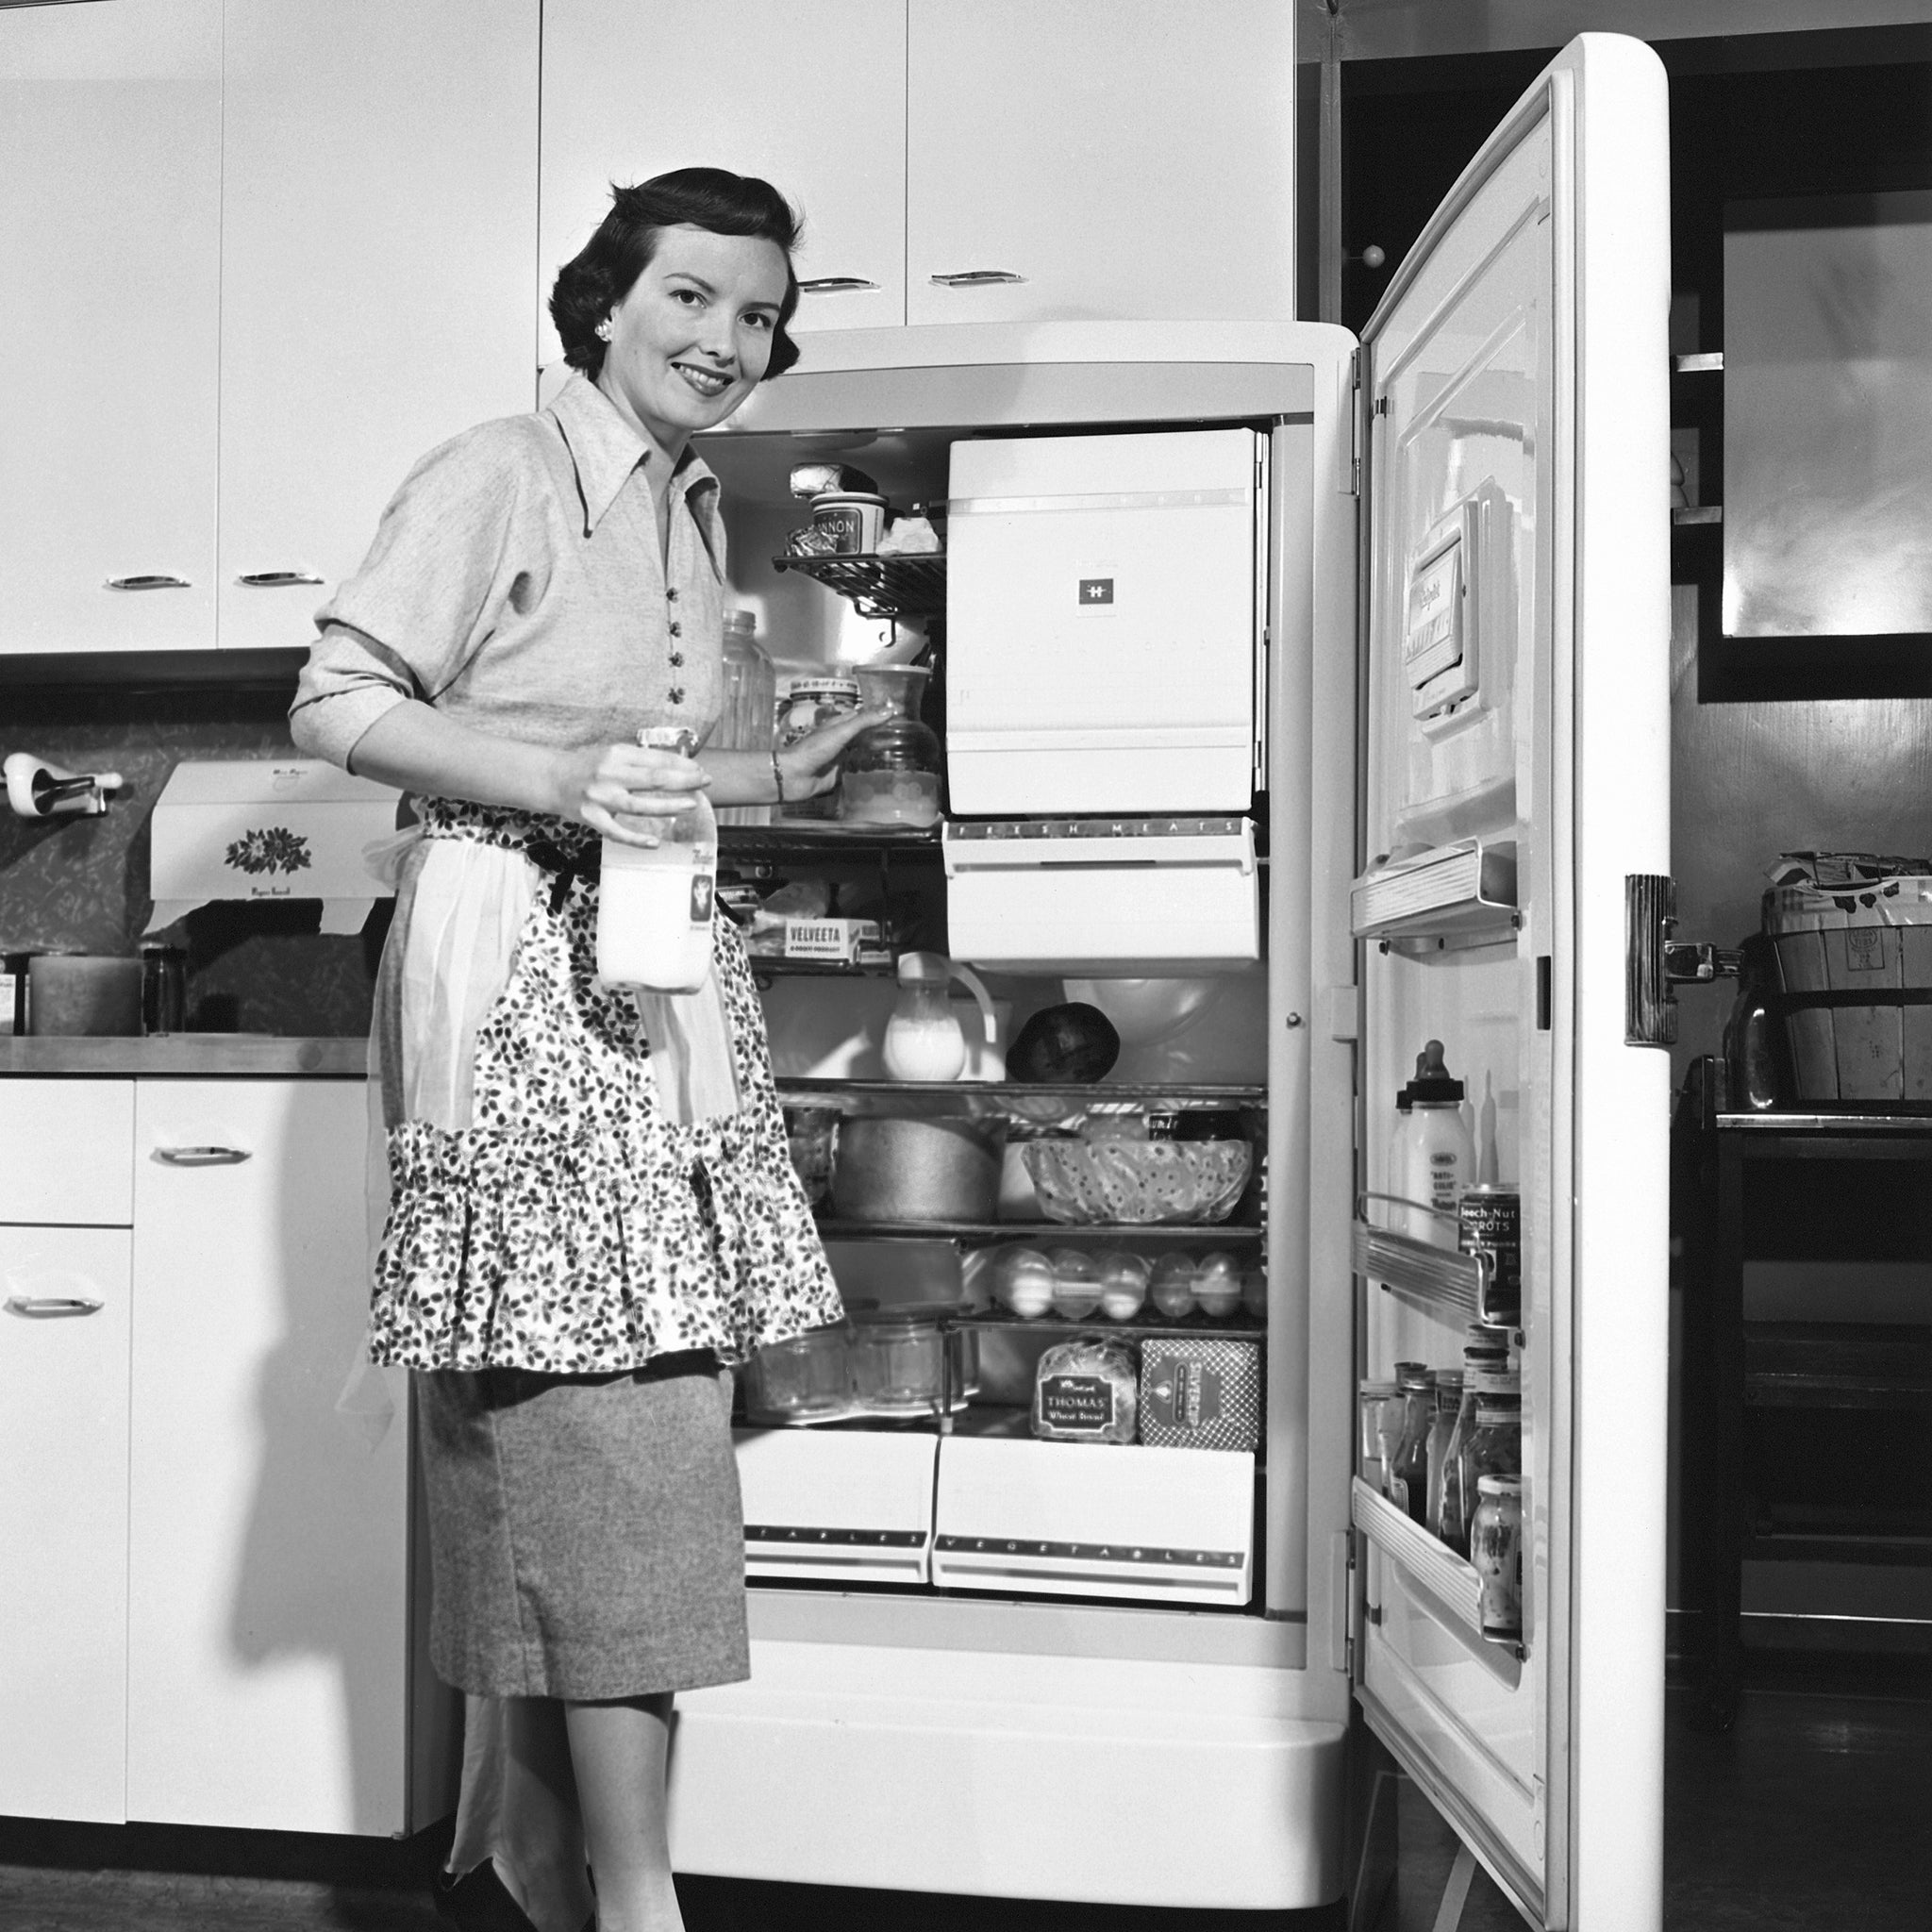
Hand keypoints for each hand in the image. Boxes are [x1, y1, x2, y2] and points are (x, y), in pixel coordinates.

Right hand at [549, 741, 708, 844]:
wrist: (552, 779)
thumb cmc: (588, 766)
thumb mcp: (613, 754)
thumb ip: (640, 760)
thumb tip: (676, 765)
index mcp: (617, 754)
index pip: (656, 759)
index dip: (682, 765)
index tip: (700, 769)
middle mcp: (609, 774)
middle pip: (653, 779)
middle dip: (684, 781)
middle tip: (706, 782)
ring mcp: (600, 798)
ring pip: (639, 805)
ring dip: (668, 806)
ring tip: (690, 805)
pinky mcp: (591, 818)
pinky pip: (617, 832)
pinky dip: (636, 839)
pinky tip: (655, 842)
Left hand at [777, 704, 893, 801]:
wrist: (794, 776)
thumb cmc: (814, 750)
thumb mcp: (841, 732)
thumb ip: (864, 722)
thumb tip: (888, 710)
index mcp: (839, 725)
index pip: (862, 716)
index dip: (878, 715)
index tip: (898, 715)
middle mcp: (841, 740)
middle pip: (864, 735)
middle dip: (880, 735)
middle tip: (904, 736)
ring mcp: (841, 757)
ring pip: (863, 752)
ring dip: (877, 752)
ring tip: (899, 752)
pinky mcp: (841, 774)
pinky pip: (858, 770)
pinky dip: (869, 769)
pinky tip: (883, 770)